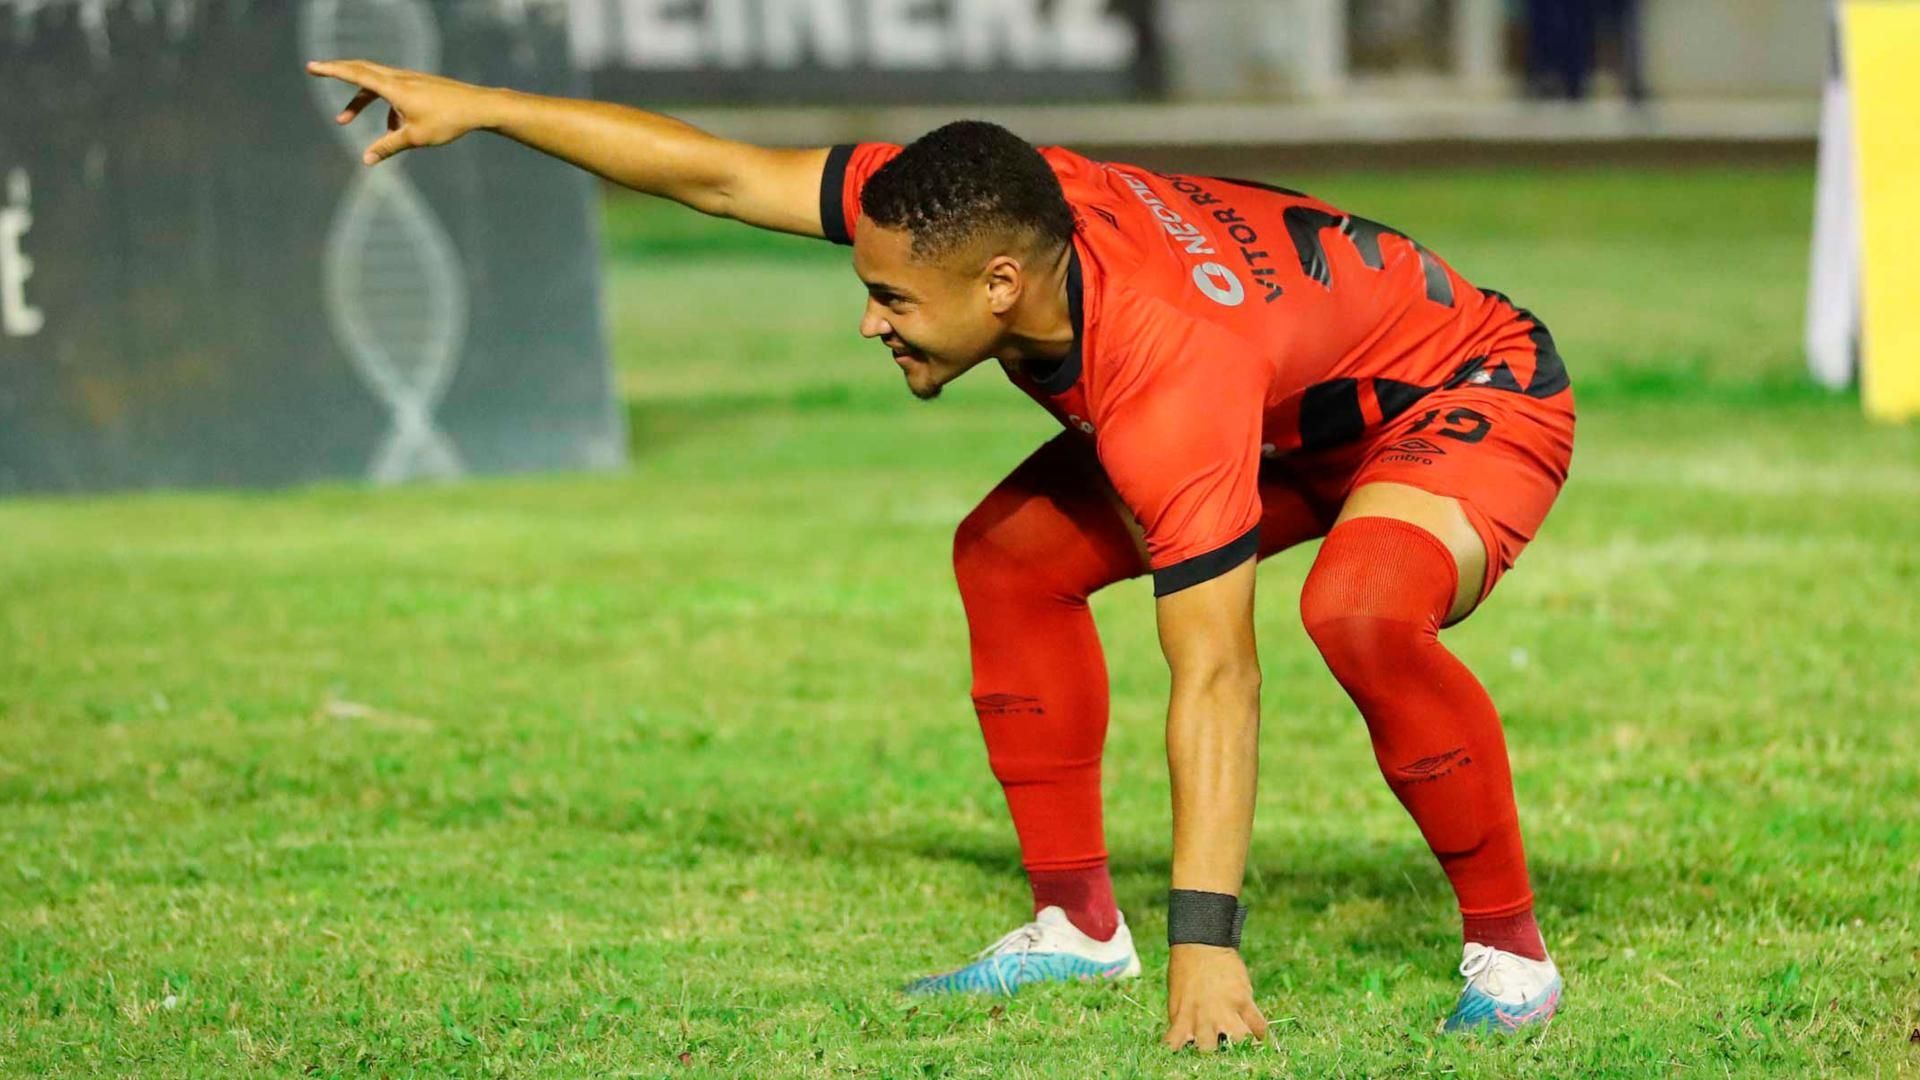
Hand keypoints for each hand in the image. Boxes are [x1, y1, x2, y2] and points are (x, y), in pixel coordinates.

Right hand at [306, 59, 499, 165]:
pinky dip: (383, 106)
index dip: (331, 70)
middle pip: (361, 70)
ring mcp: (409, 79)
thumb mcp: (415, 138)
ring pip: (375, 84)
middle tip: (316, 70)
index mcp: (394, 88)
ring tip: (343, 120)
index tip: (311, 66)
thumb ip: (388, 147)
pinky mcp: (418, 85)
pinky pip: (392, 92)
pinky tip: (393, 128)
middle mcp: (399, 78)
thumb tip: (366, 160)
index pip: (356, 74)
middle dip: (337, 72)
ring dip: (359, 100)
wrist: (478, 107)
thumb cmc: (447, 121)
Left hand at [1161, 944, 1267, 1052]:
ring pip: (1238, 1041)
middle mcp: (1202, 1018)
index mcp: (1181, 1018)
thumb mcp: (1177, 998)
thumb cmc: (1185, 970)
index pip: (1174, 1046)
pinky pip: (1258, 1025)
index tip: (1188, 1052)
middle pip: (1208, 1051)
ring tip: (1242, 1044)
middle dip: (1212, 1052)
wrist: (1201, 943)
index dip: (1179, 1053)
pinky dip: (1260, 1033)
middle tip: (1217, 1046)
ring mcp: (1224, 1010)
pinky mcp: (1243, 1000)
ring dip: (1240, 1045)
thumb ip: (1183, 1021)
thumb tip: (1188, 1038)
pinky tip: (1258, 1034)